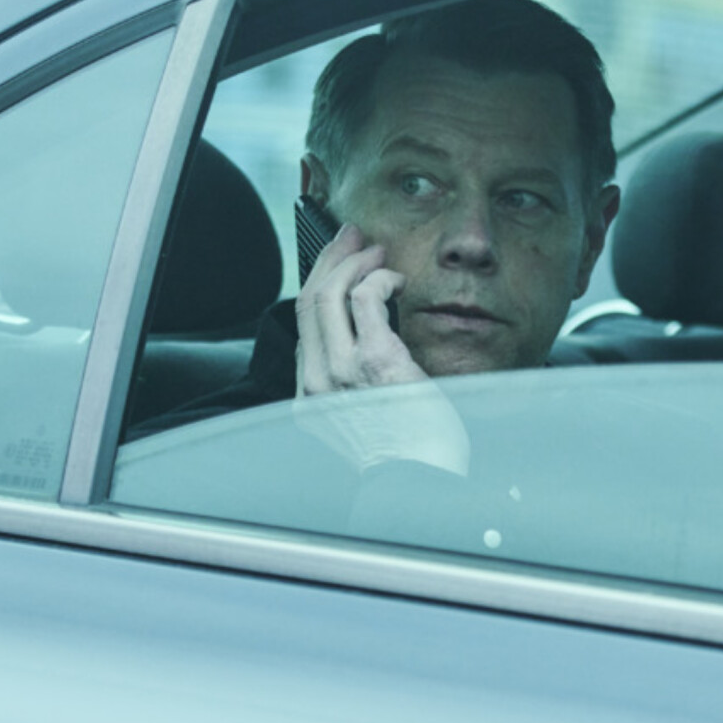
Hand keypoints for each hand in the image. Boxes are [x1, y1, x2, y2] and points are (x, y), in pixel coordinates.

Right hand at [294, 224, 468, 475]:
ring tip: (375, 250)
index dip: (319, 285)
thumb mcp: (367, 421)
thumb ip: (356, 387)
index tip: (337, 265)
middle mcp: (317, 381)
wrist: (418, 484)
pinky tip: (397, 280)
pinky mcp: (374, 361)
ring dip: (353, 262)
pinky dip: (379, 279)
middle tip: (352, 238)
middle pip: (308, 301)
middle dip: (329, 260)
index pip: (304, 327)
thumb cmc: (406, 458)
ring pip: (329, 293)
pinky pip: (365, 299)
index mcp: (311, 397)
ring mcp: (341, 371)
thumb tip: (371, 347)